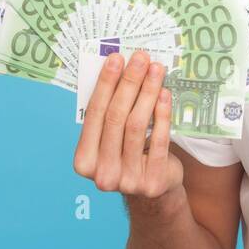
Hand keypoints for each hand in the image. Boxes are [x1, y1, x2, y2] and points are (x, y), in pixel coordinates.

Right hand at [73, 49, 181, 202]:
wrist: (154, 189)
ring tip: (156, 70)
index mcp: (84, 161)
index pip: (94, 114)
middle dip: (129, 83)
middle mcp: (101, 174)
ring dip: (147, 92)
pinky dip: (162, 114)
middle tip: (140, 58)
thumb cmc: (130, 155)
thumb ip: (110, 113)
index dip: (105, 84)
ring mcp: (127, 181)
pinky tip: (165, 94)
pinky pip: (159, 141)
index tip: (116, 58)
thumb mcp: (113, 139)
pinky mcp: (153, 181)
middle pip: (115, 118)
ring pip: (137, 126)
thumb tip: (121, 69)